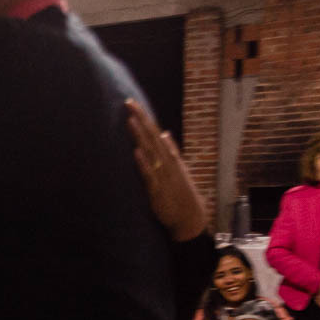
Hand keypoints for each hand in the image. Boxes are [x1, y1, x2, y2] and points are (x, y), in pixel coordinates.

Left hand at [125, 99, 206, 241]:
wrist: (190, 217)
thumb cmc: (180, 192)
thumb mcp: (177, 168)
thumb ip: (170, 150)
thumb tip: (164, 134)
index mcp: (170, 156)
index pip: (154, 132)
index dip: (144, 117)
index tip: (133, 102)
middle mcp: (167, 162)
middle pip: (152, 136)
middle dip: (141, 119)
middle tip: (128, 102)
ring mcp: (163, 175)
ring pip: (151, 152)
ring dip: (141, 136)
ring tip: (130, 120)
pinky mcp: (158, 190)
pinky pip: (150, 175)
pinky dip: (144, 163)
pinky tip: (136, 152)